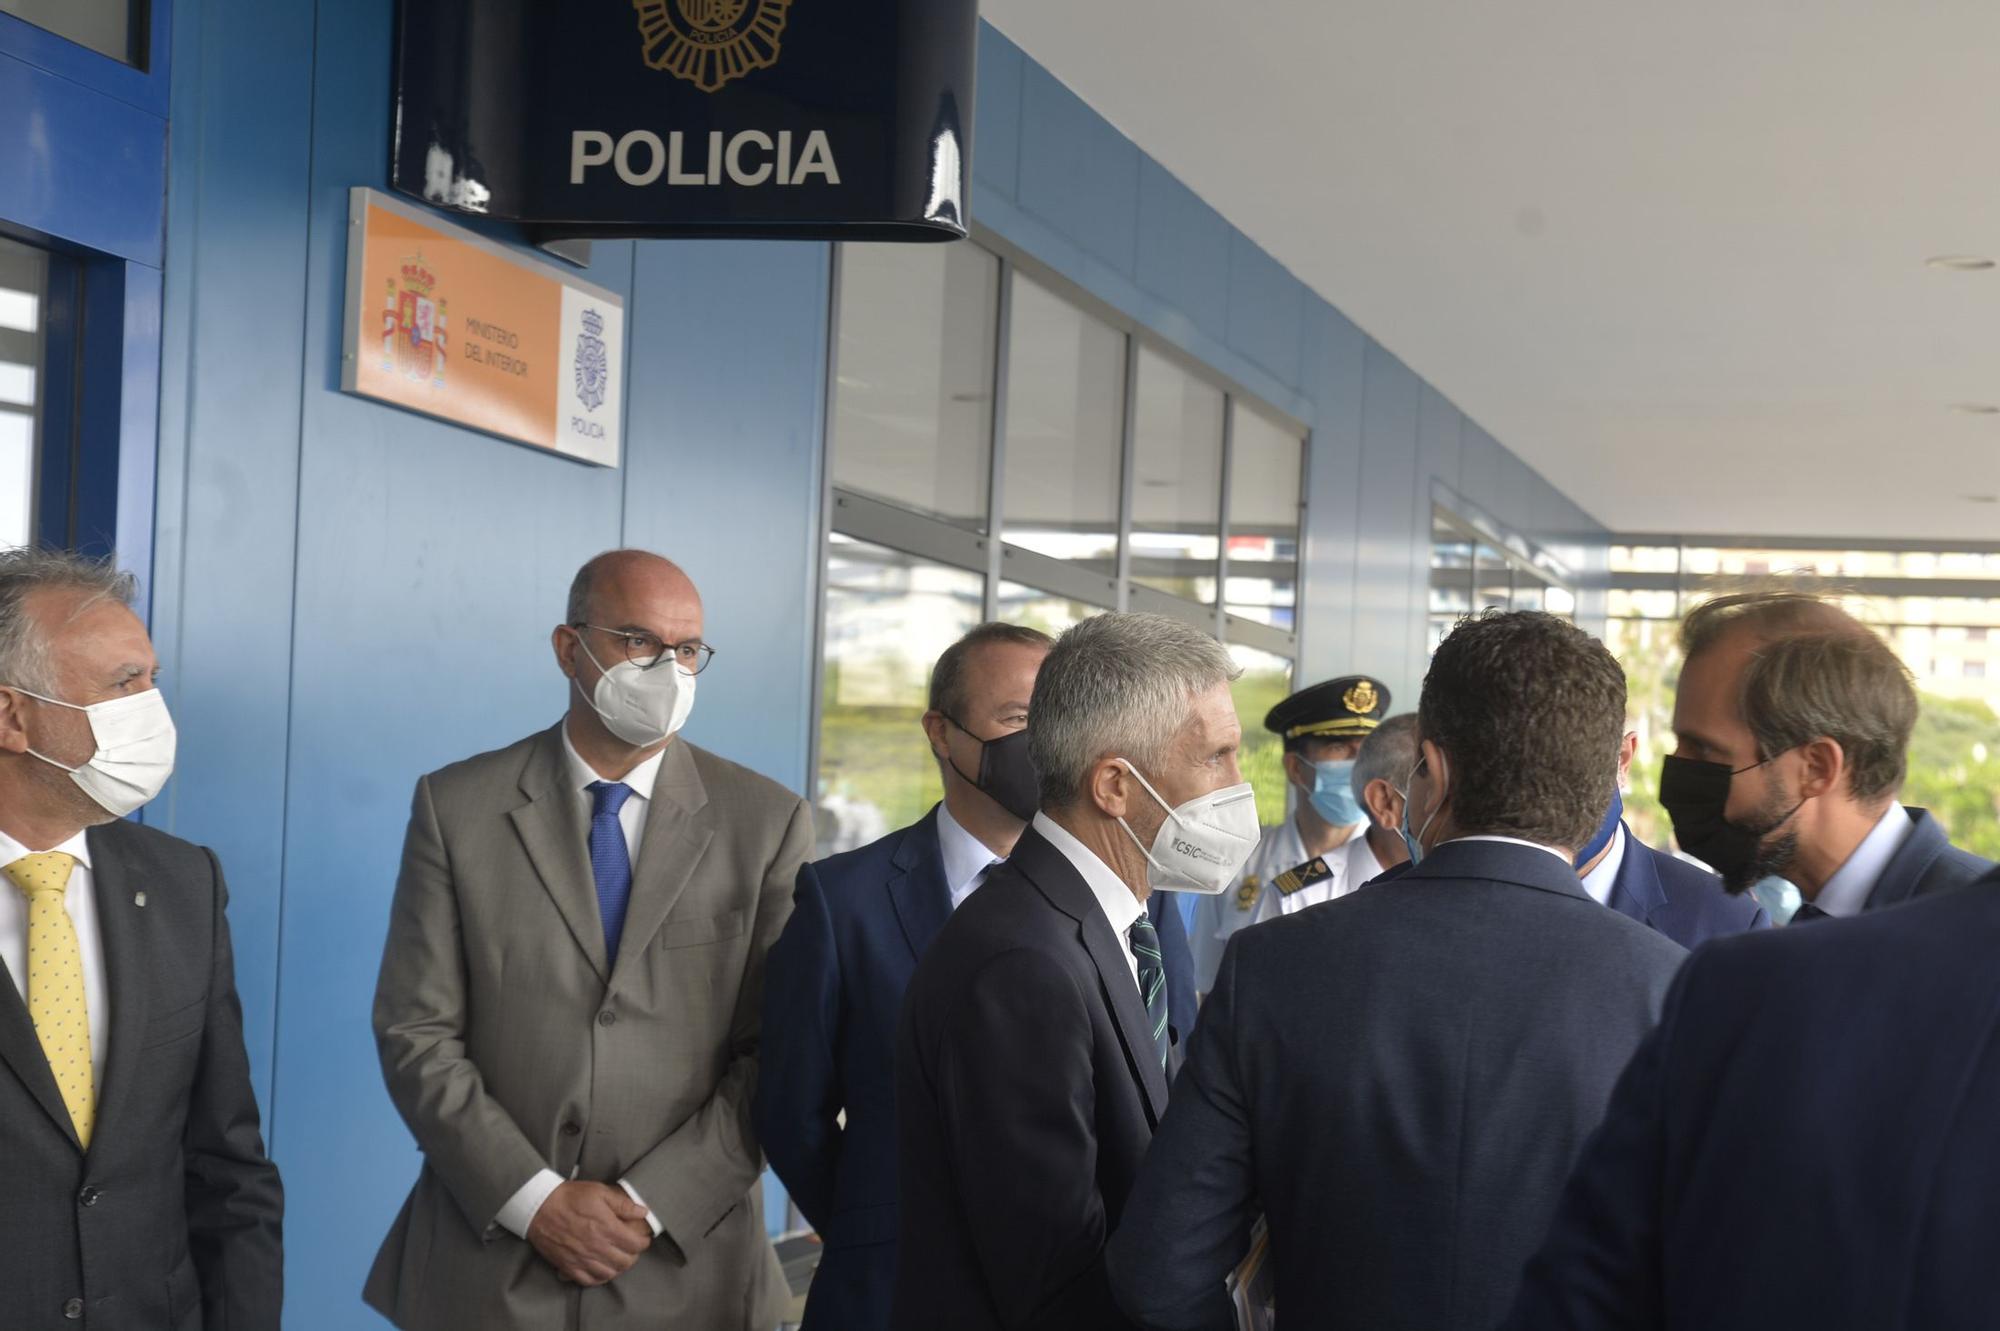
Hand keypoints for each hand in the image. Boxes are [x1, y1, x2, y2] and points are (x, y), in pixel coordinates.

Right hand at [527, 1181, 653, 1285]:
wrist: (539, 1207)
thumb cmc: (570, 1197)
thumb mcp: (599, 1192)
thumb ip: (623, 1204)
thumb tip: (643, 1212)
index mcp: (607, 1228)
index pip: (635, 1245)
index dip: (643, 1242)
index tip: (642, 1238)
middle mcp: (597, 1247)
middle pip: (625, 1262)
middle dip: (633, 1256)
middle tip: (631, 1249)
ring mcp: (582, 1259)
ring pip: (609, 1274)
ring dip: (617, 1268)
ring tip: (617, 1259)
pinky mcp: (568, 1266)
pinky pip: (589, 1281)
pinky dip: (599, 1278)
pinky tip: (601, 1270)